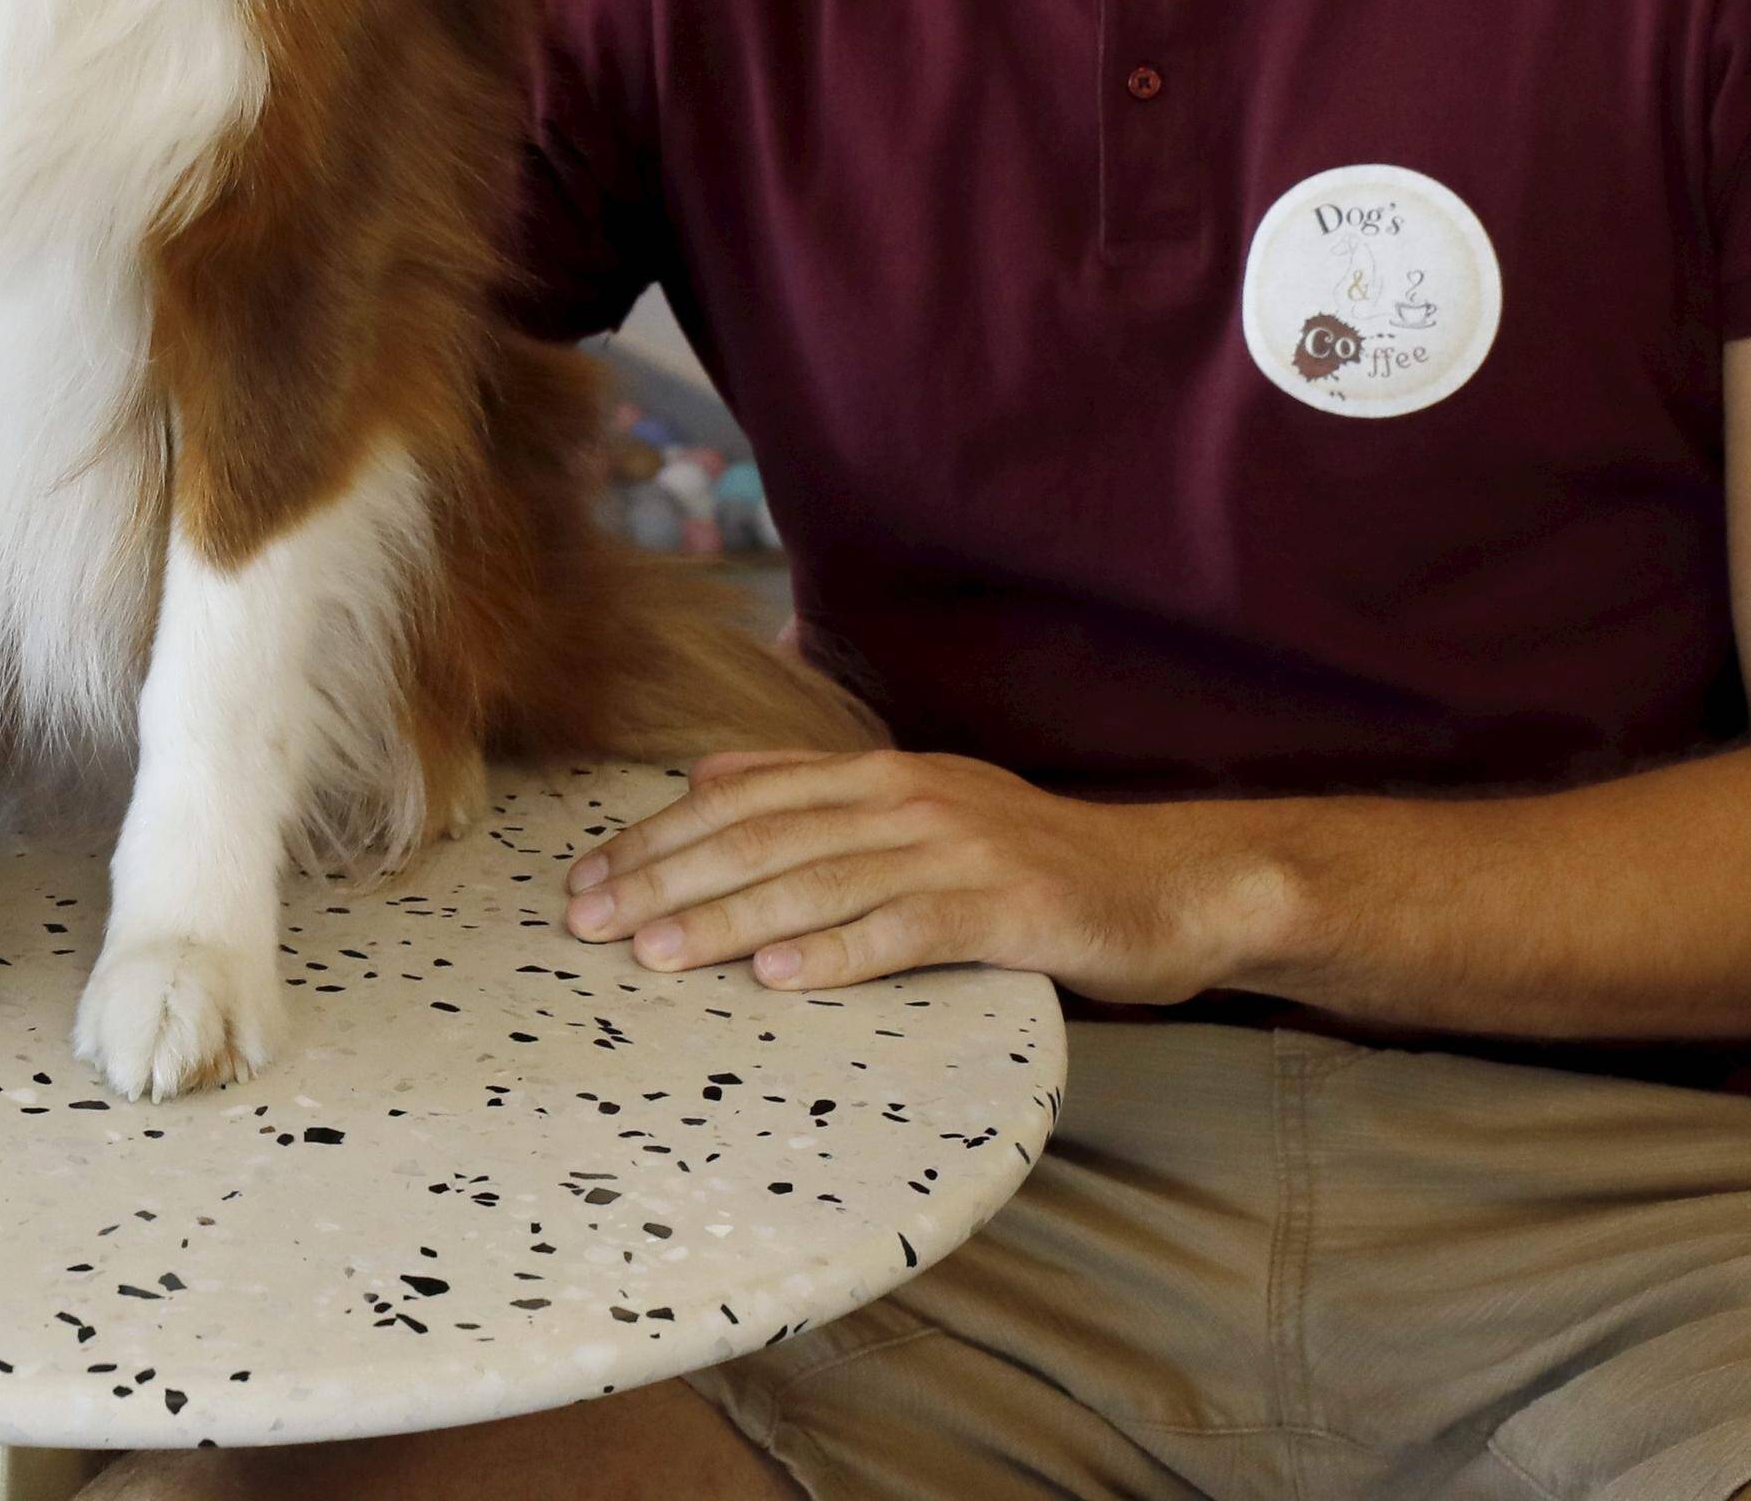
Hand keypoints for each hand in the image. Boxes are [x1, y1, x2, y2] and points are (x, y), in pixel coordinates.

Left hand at [561, 748, 1263, 1004]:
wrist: (1167, 884)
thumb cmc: (1033, 859)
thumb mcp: (921, 804)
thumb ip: (817, 786)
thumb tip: (706, 775)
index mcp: (878, 774)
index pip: (739, 801)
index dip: (656, 839)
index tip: (584, 879)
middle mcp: (906, 800)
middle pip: (761, 838)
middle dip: (664, 879)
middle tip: (587, 923)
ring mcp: (956, 850)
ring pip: (818, 882)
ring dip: (728, 918)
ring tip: (655, 952)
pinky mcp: (1004, 909)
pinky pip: (905, 931)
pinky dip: (838, 952)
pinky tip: (779, 976)